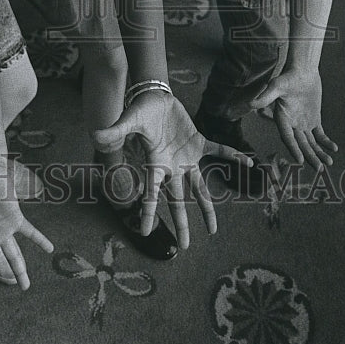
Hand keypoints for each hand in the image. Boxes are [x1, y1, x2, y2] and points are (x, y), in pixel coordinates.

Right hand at [92, 92, 251, 248]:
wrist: (155, 96)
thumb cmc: (140, 109)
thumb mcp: (129, 120)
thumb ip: (117, 131)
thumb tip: (96, 136)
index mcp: (156, 164)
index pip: (152, 194)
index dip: (149, 213)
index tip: (146, 233)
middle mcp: (172, 167)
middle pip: (178, 201)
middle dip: (182, 223)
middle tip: (186, 247)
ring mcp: (186, 157)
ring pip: (199, 188)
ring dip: (207, 207)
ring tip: (213, 230)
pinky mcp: (198, 142)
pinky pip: (218, 152)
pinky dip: (232, 155)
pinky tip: (248, 162)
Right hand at [249, 69, 337, 170]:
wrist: (303, 70)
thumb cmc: (288, 76)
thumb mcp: (277, 85)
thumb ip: (266, 96)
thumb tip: (251, 104)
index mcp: (282, 118)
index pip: (287, 137)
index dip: (293, 149)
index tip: (300, 160)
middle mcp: (291, 124)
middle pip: (301, 144)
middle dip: (310, 156)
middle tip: (319, 169)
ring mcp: (303, 123)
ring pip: (311, 143)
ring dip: (319, 153)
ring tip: (329, 163)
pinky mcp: (314, 119)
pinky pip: (320, 135)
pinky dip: (326, 142)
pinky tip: (334, 149)